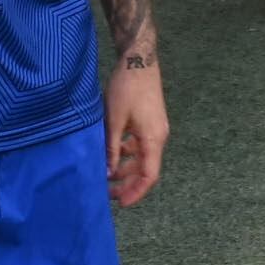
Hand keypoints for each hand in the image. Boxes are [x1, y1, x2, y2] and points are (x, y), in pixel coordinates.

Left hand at [104, 59, 167, 206]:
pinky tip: (111, 153)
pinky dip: (127, 153)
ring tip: (105, 174)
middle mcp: (158, 137)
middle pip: (146, 169)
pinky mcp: (150, 122)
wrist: (138, 60)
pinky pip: (140, 145)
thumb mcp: (114, 121)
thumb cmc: (126, 89)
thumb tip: (108, 173)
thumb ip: (112, 149)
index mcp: (153, 139)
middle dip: (128, 183)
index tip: (120, 203)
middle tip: (107, 192)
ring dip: (126, 168)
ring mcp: (155, 129)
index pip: (149, 176)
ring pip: (142, 158)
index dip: (136, 192)